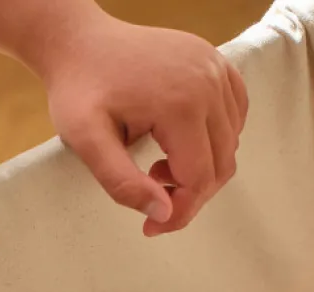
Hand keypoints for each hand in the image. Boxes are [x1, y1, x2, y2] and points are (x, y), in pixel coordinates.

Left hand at [40, 14, 247, 235]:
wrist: (80, 41)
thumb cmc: (79, 88)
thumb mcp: (86, 141)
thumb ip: (122, 183)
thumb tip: (162, 214)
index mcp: (181, 103)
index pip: (198, 179)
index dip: (178, 213)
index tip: (151, 228)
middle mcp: (208, 83)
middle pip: (220, 165)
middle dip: (190, 195)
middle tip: (152, 195)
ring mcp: (216, 68)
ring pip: (229, 144)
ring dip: (201, 169)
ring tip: (159, 166)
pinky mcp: (216, 63)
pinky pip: (234, 115)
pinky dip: (215, 141)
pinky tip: (181, 144)